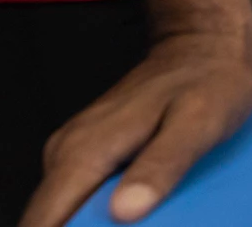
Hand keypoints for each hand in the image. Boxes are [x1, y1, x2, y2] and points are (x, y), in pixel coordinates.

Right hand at [20, 26, 251, 226]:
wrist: (203, 43)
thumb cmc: (209, 82)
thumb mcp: (198, 125)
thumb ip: (162, 166)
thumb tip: (123, 213)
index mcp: (83, 153)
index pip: (43, 224)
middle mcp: (64, 153)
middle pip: (45, 223)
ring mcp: (71, 151)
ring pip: (58, 214)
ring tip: (134, 226)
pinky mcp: (86, 153)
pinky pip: (75, 199)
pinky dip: (92, 219)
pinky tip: (127, 220)